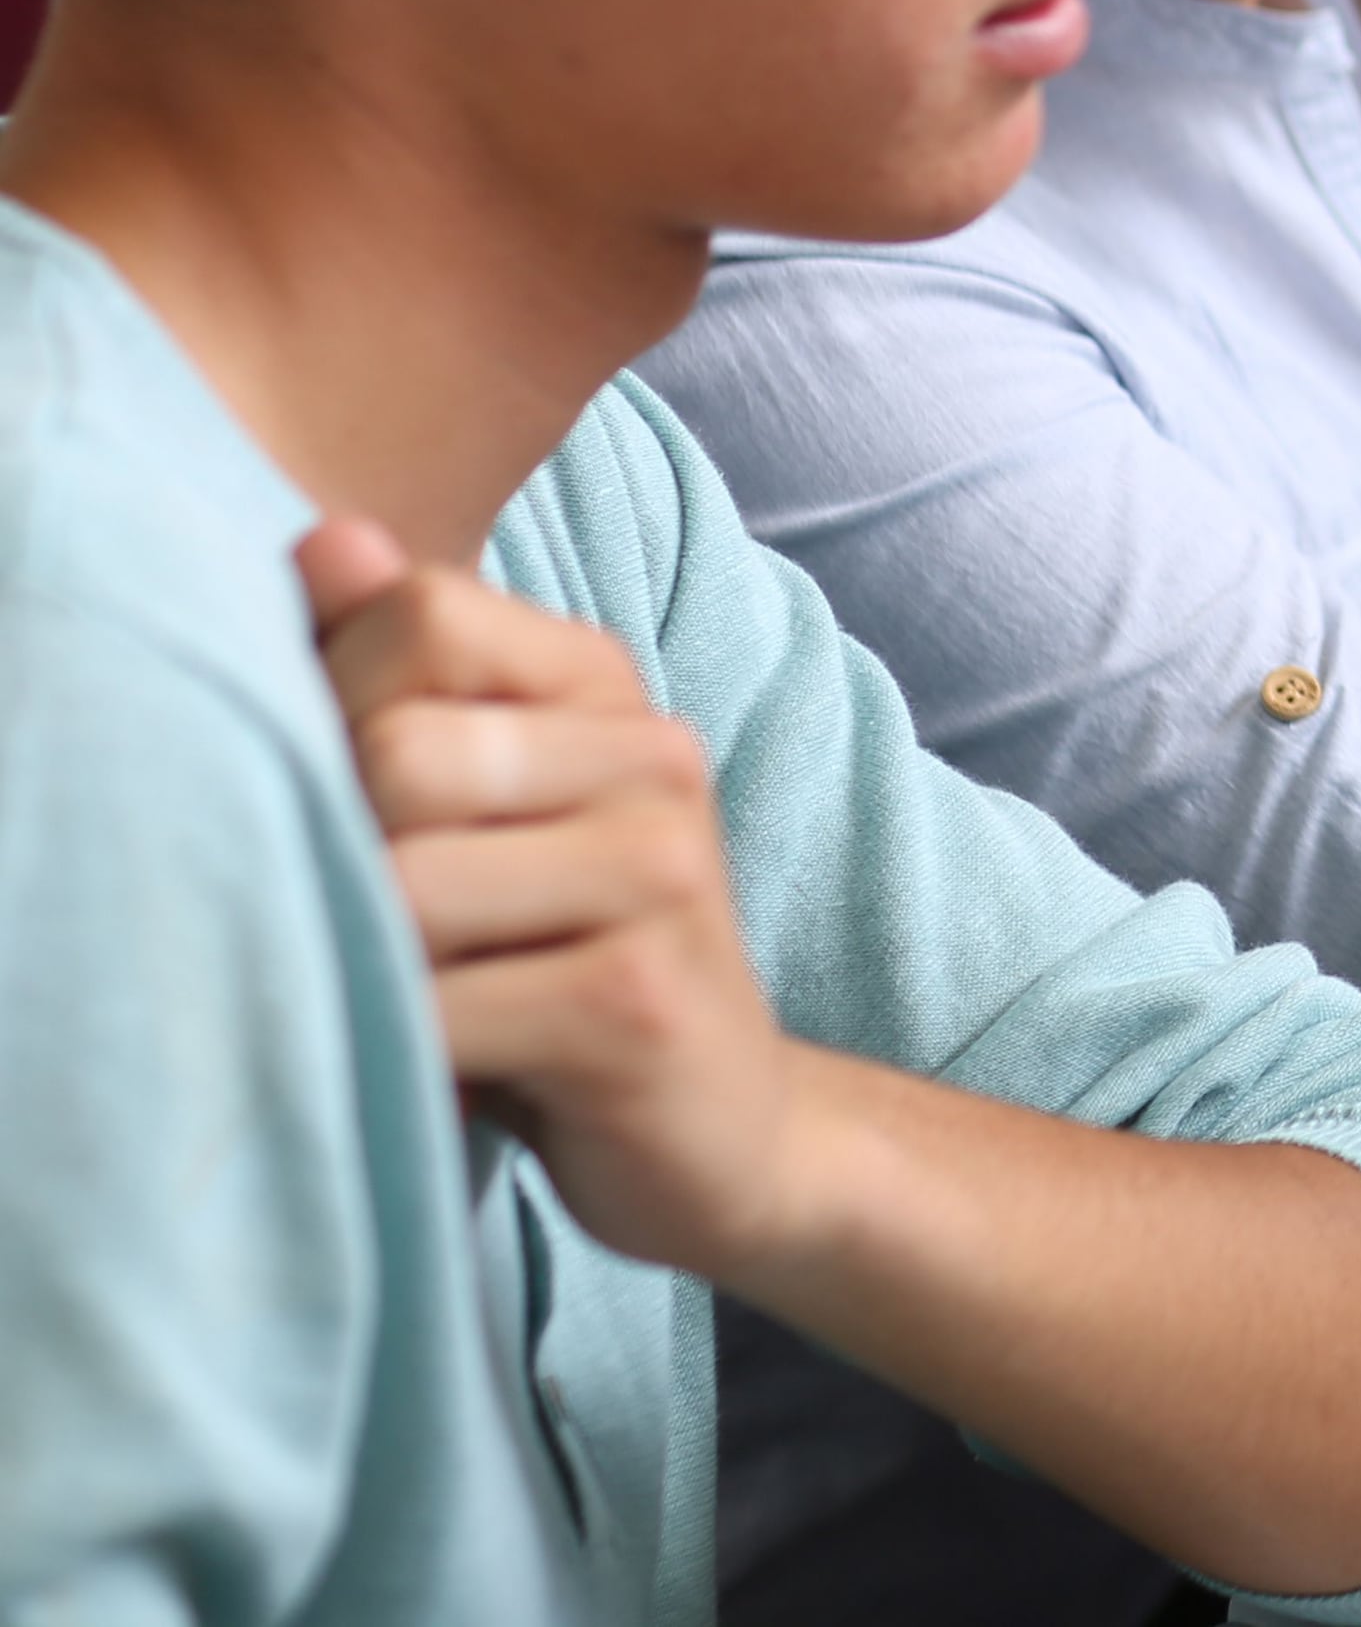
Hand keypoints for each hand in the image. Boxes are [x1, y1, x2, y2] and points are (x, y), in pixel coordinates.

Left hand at [300, 520, 814, 1281]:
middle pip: (397, 751)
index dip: (327, 696)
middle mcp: (655, 760)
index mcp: (608, 691)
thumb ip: (409, 675)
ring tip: (391, 1000)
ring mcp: (661, 879)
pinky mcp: (635, 1004)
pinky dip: (399, 1052)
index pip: (420, 613)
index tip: (336, 797)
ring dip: (363, 967)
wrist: (725, 1130)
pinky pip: (441, 1010)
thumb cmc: (563, 960)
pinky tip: (432, 1068)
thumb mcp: (490, 806)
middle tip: (361, 930)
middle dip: (339, 855)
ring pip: (404, 887)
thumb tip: (326, 540)